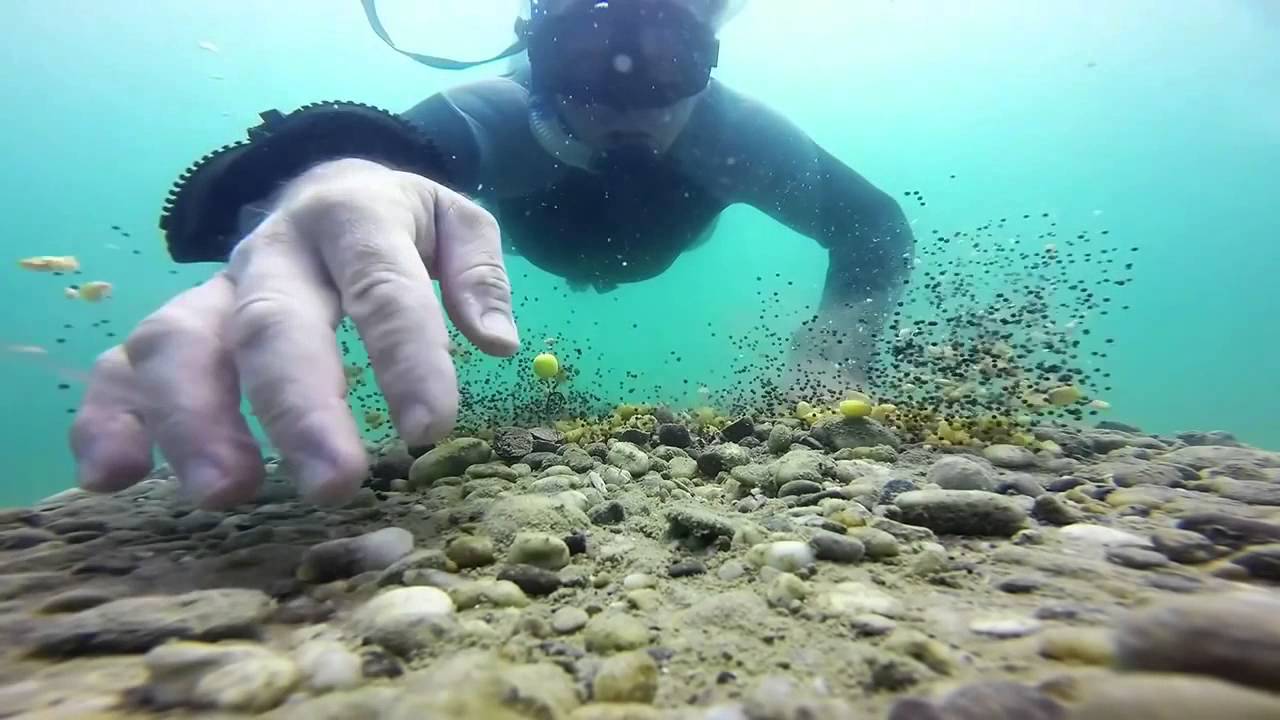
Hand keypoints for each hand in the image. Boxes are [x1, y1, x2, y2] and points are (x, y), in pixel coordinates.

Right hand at [70, 159, 519, 508]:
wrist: (326, 188)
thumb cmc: (399, 224)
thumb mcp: (454, 221)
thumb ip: (479, 271)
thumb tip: (497, 342)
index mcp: (353, 216)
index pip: (382, 286)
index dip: (407, 356)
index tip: (431, 430)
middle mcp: (275, 252)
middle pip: (273, 323)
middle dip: (299, 406)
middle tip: (334, 483)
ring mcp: (215, 290)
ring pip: (180, 342)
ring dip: (194, 419)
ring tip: (226, 494)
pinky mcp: (174, 326)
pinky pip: (121, 365)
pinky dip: (107, 418)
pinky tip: (112, 478)